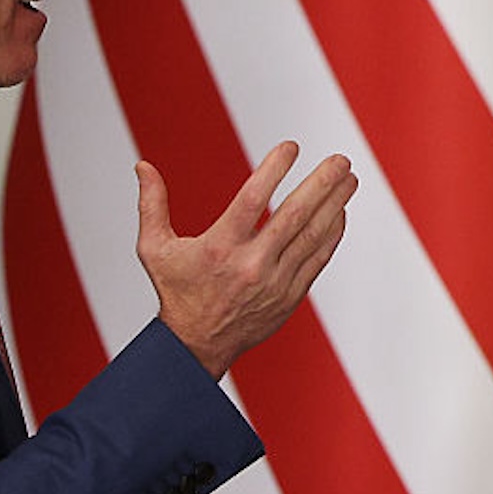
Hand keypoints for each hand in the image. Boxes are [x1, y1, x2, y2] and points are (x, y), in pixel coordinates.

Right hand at [136, 142, 355, 377]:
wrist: (196, 347)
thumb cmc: (176, 291)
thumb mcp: (153, 249)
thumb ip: (152, 205)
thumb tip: (143, 166)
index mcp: (220, 248)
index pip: (253, 199)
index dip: (274, 169)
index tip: (291, 146)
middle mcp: (251, 264)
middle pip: (294, 216)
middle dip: (322, 184)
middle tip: (341, 159)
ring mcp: (275, 282)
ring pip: (312, 236)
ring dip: (335, 204)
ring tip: (349, 178)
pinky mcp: (290, 296)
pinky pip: (317, 258)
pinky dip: (332, 233)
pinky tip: (340, 211)